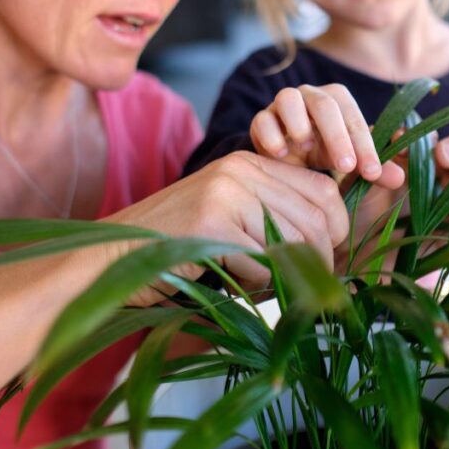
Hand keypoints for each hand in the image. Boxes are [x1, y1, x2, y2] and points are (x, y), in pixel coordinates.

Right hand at [104, 152, 349, 303]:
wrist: (111, 256)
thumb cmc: (175, 245)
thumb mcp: (229, 215)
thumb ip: (273, 216)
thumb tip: (332, 246)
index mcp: (249, 162)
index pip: (322, 189)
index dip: (337, 227)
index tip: (331, 258)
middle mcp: (240, 170)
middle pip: (316, 217)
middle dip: (320, 260)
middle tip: (308, 286)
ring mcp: (225, 194)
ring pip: (292, 243)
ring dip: (283, 276)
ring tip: (257, 284)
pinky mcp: (211, 224)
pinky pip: (261, 264)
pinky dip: (254, 284)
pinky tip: (230, 281)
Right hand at [250, 84, 403, 189]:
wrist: (287, 158)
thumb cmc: (325, 154)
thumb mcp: (352, 162)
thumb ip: (375, 168)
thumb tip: (400, 177)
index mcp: (339, 101)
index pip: (355, 119)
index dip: (365, 145)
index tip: (371, 172)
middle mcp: (311, 96)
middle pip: (325, 105)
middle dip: (337, 135)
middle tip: (346, 165)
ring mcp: (283, 105)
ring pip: (289, 100)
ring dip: (299, 123)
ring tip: (307, 148)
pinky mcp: (261, 120)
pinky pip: (262, 120)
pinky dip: (270, 135)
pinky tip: (281, 155)